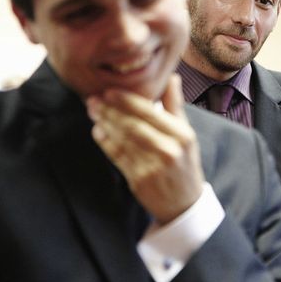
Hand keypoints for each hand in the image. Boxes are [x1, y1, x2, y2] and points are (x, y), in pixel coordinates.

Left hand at [87, 74, 203, 224]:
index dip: (127, 100)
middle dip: (110, 110)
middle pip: (133, 125)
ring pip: (123, 140)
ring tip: (93, 111)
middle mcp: (169, 150)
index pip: (150, 112)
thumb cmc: (184, 163)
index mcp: (182, 135)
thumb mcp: (187, 134)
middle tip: (93, 99)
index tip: (109, 90)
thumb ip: (175, 105)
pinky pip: (118, 157)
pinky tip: (97, 131)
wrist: (184, 204)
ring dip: (104, 123)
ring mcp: (153, 167)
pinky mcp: (139, 180)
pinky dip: (105, 143)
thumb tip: (171, 76)